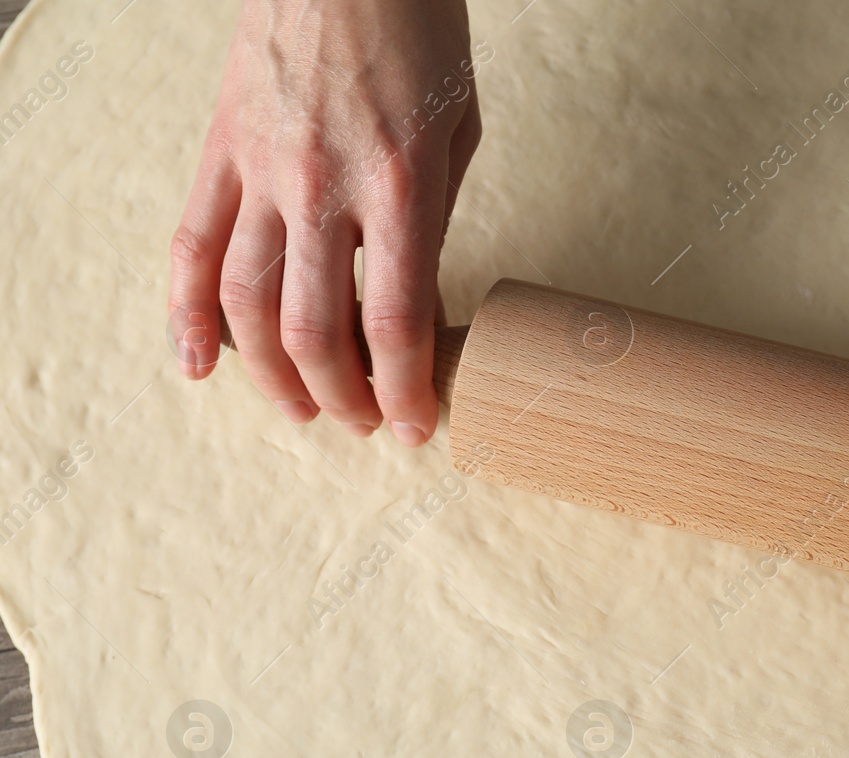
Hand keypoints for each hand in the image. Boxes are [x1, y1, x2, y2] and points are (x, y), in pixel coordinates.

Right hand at [168, 0, 482, 444]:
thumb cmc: (419, 35)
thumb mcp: (458, 132)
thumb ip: (434, 221)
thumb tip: (416, 302)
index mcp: (400, 185)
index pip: (396, 320)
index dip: (406, 389)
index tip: (419, 425)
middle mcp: (323, 185)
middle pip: (316, 328)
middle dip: (343, 395)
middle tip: (366, 422)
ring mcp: (261, 168)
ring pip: (248, 301)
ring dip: (272, 373)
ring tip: (299, 409)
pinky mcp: (222, 150)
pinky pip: (190, 245)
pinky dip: (187, 311)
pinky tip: (198, 364)